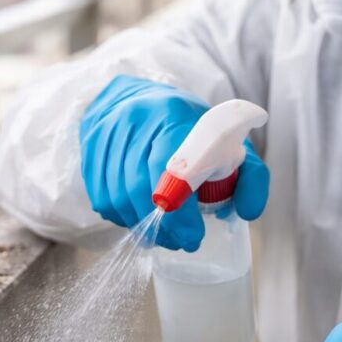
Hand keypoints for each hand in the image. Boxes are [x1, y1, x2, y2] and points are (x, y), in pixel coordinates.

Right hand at [79, 75, 268, 250]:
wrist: (137, 99)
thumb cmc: (188, 128)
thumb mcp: (230, 142)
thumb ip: (251, 175)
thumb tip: (248, 212)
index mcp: (173, 114)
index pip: (172, 168)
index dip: (181, 211)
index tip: (193, 235)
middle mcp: (135, 120)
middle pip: (141, 187)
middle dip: (163, 226)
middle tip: (181, 242)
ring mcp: (107, 135)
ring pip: (119, 197)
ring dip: (141, 227)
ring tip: (163, 237)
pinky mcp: (90, 151)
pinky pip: (102, 198)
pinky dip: (122, 218)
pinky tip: (139, 219)